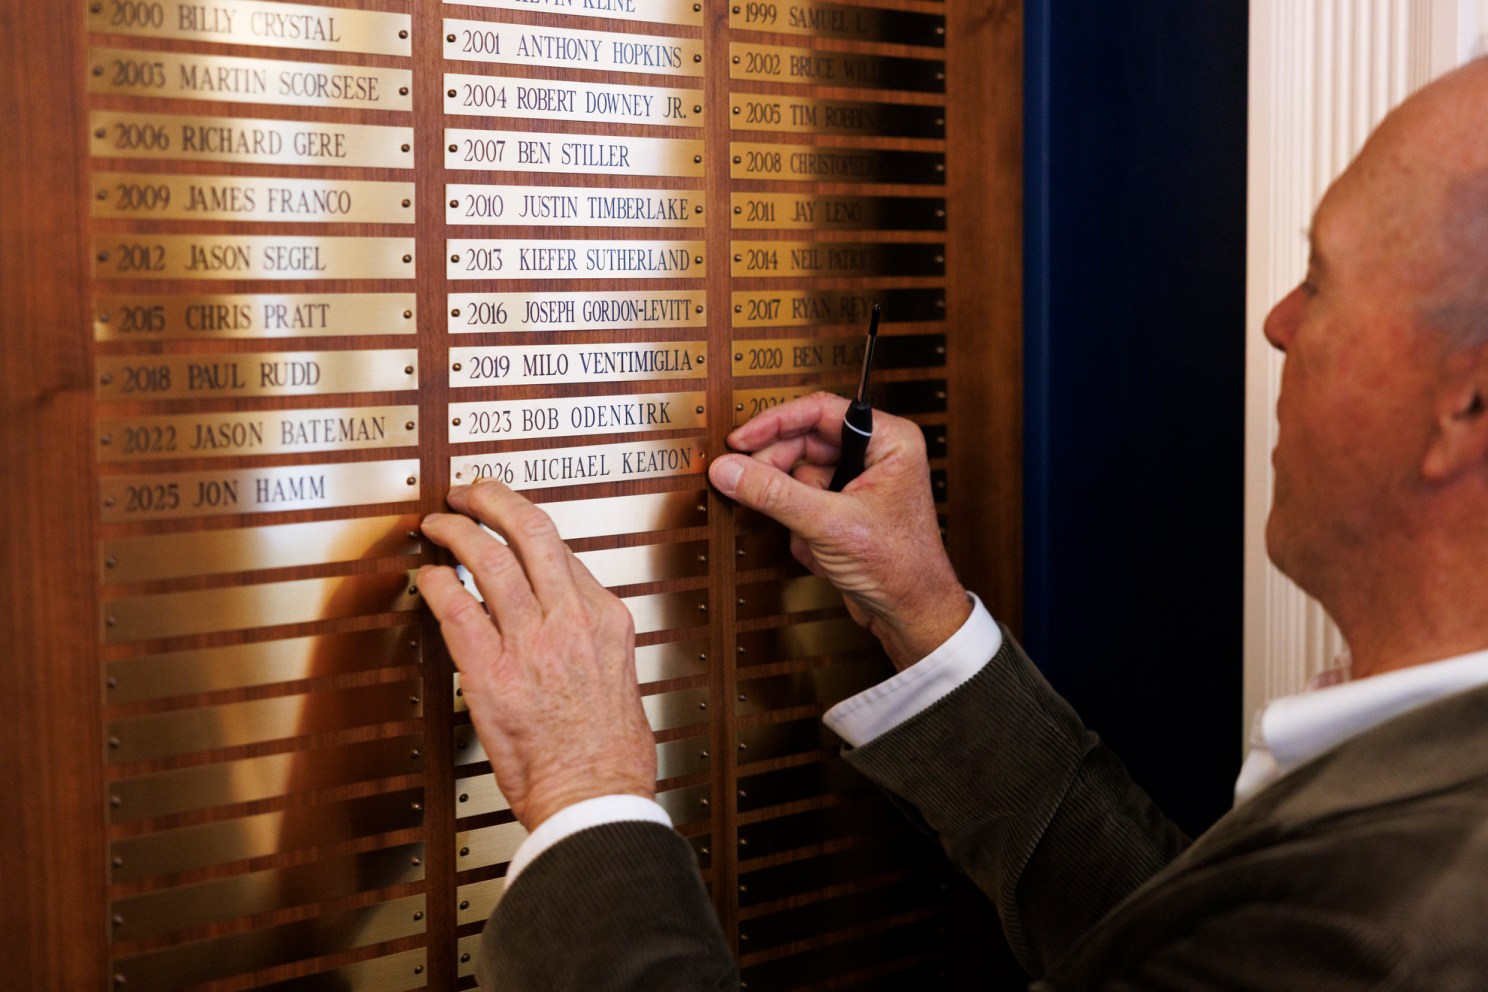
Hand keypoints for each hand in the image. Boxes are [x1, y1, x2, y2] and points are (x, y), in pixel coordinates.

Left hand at [418, 481, 656, 830]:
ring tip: (440, 523)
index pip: (564, 553)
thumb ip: (592, 644)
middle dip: (495, 500)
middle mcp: (570, 621)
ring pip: (490, 560)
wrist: (595, 797)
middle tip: (472, 492)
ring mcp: (531, 643)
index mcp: (605, 621)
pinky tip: (427, 577)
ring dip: (458, 532)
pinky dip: (437, 584)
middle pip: (532, 533)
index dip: (529, 531)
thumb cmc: (611, 757)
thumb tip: (568, 631)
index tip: (512, 526)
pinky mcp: (493, 672)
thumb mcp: (622, 679)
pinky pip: (457, 608)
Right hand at [708, 392, 969, 669]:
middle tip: (748, 485)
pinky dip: (802, 529)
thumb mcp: (828, 524)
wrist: (912, 615)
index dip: (774, 423)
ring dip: (794, 509)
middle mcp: (876, 455)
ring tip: (806, 535)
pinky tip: (820, 551)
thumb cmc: (900, 567)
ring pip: (800, 477)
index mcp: (889, 440)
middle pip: (804, 443)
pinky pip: (805, 503)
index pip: (820, 410)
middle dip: (779, 473)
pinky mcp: (846, 510)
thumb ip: (774, 494)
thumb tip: (730, 469)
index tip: (740, 440)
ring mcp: (860, 483)